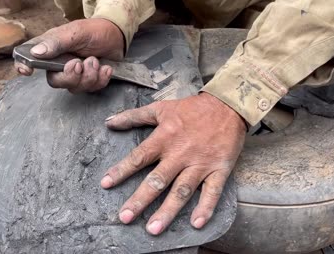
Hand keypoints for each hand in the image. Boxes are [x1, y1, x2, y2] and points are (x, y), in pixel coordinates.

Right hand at [14, 18, 123, 92]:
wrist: (116, 36)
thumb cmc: (94, 30)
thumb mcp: (75, 32)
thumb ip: (56, 42)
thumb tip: (36, 52)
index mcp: (50, 49)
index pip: (28, 59)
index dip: (23, 67)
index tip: (28, 71)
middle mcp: (58, 64)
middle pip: (55, 81)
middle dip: (70, 77)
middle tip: (80, 63)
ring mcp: (73, 74)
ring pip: (74, 87)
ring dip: (89, 76)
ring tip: (95, 61)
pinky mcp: (88, 81)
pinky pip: (91, 89)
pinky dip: (100, 80)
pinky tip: (106, 68)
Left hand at [102, 93, 245, 234]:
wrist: (227, 105)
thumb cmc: (192, 109)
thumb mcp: (161, 108)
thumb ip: (134, 116)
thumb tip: (109, 122)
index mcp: (164, 138)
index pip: (139, 157)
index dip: (121, 170)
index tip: (106, 184)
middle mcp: (180, 153)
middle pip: (157, 180)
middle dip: (140, 199)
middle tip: (125, 217)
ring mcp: (200, 163)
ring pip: (181, 190)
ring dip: (167, 211)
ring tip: (153, 228)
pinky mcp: (219, 169)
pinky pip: (212, 191)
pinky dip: (205, 208)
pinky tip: (196, 223)